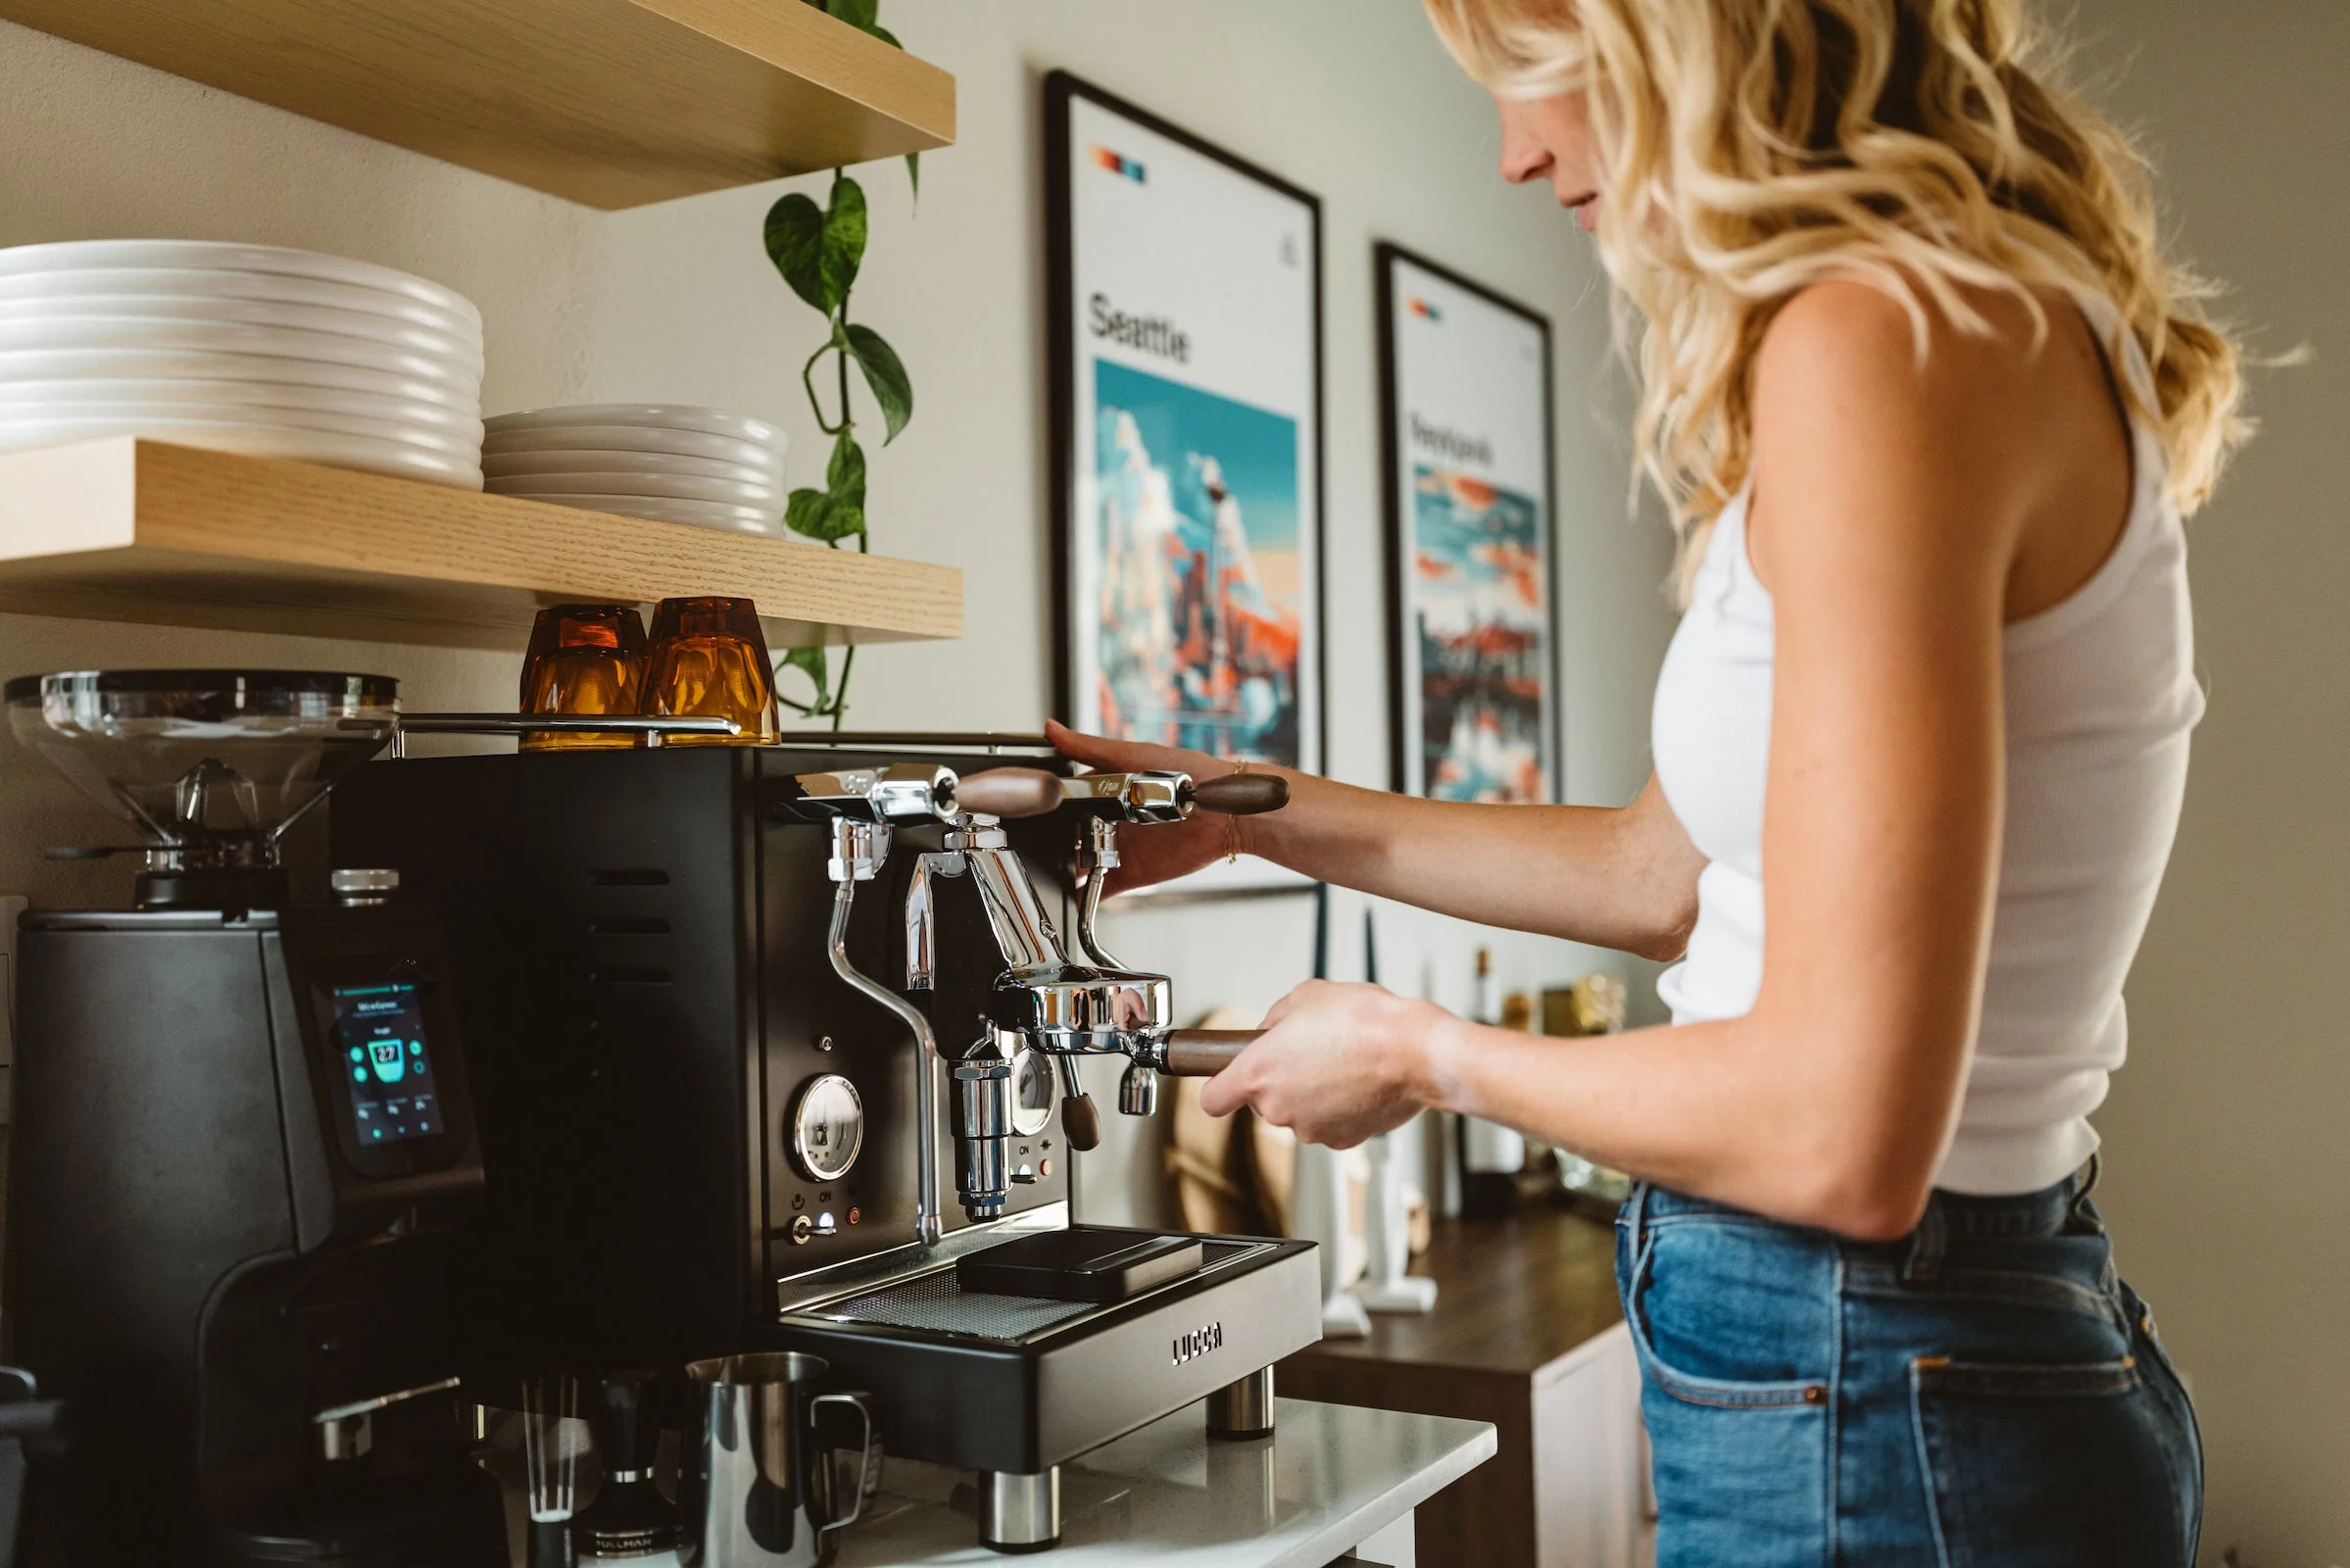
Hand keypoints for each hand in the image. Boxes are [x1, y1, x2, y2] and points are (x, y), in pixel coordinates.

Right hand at [1044, 720, 1266, 893]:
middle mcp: (1110, 822)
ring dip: (1065, 873)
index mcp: (1107, 793)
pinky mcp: (1133, 874)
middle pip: (1071, 838)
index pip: (1067, 804)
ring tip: (1045, 877)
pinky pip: (1103, 891)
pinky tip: (1070, 903)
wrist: (1223, 811)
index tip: (1030, 817)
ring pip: (1082, 865)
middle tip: (1038, 851)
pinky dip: (1085, 900)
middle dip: (1054, 846)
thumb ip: (1089, 747)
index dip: (1049, 811)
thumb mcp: (1131, 754)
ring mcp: (1119, 850)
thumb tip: (1052, 728)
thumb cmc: (1186, 774)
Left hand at [1198, 980, 1446, 1148]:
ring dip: (1313, 1092)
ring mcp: (1309, 1128)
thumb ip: (1276, 1018)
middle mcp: (1278, 1108)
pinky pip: (1330, 1122)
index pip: (1213, 1099)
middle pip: (1263, 1101)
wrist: (1415, 1051)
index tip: (1225, 1081)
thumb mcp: (1306, 996)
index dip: (1219, 1088)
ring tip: (1343, 1062)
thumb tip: (1273, 1031)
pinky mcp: (1342, 1140)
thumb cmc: (1365, 1021)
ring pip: (1299, 1111)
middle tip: (1310, 1051)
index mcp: (1258, 1073)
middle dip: (1281, 1078)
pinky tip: (1359, 1081)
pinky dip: (1340, 1107)